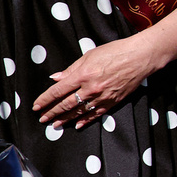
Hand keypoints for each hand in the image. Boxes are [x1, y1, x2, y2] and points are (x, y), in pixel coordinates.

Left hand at [36, 33, 163, 124]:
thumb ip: (71, 69)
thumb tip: (56, 78)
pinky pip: (96, 114)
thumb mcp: (89, 55)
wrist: (140, 57)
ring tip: (56, 124)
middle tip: (43, 119)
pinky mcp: (112, 101)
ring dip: (65, 119)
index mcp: (82, 75)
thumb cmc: (115, 52)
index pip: (58, 91)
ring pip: (79, 111)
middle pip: (66, 104)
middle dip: (52, 113)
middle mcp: (90, 88)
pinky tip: (78, 125)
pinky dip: (86, 120)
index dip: (45, 100)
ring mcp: (102, 97)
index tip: (37, 106)